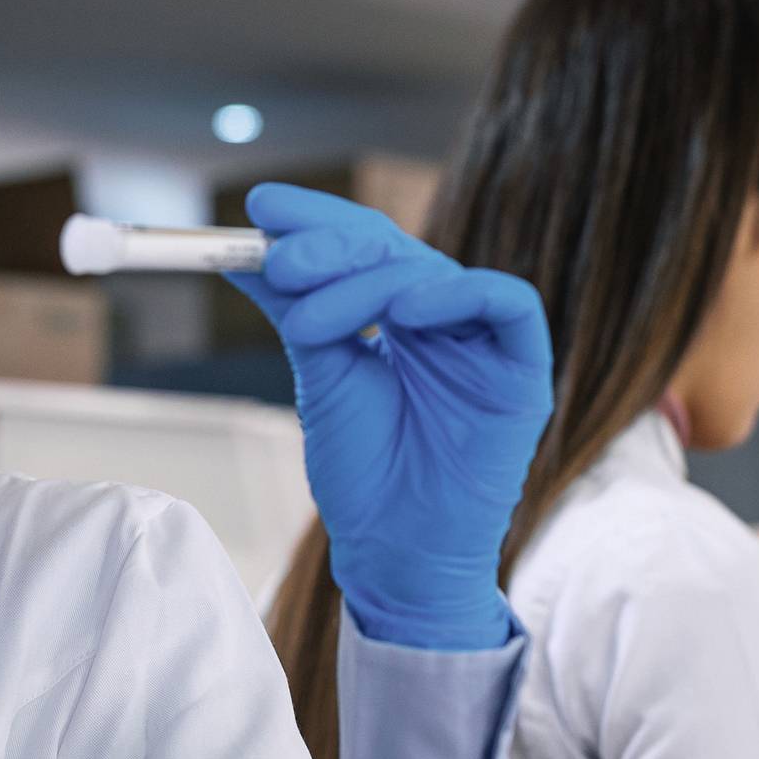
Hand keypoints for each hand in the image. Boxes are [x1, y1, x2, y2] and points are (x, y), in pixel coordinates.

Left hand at [228, 184, 553, 650]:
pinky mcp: (521, 371)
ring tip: (312, 319)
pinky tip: (405, 312)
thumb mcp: (319, 373)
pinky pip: (508, 303)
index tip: (260, 206)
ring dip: (368, 282)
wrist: (396, 551)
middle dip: (332, 247)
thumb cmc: (364, 475)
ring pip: (436, 273)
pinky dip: (458, 294)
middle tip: (279, 260)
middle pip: (395, 251)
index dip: (317, 220)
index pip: (363, 246)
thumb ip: (292, 307)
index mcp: (398, 318)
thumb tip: (237, 249)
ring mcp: (484, 343)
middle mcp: (444, 320)